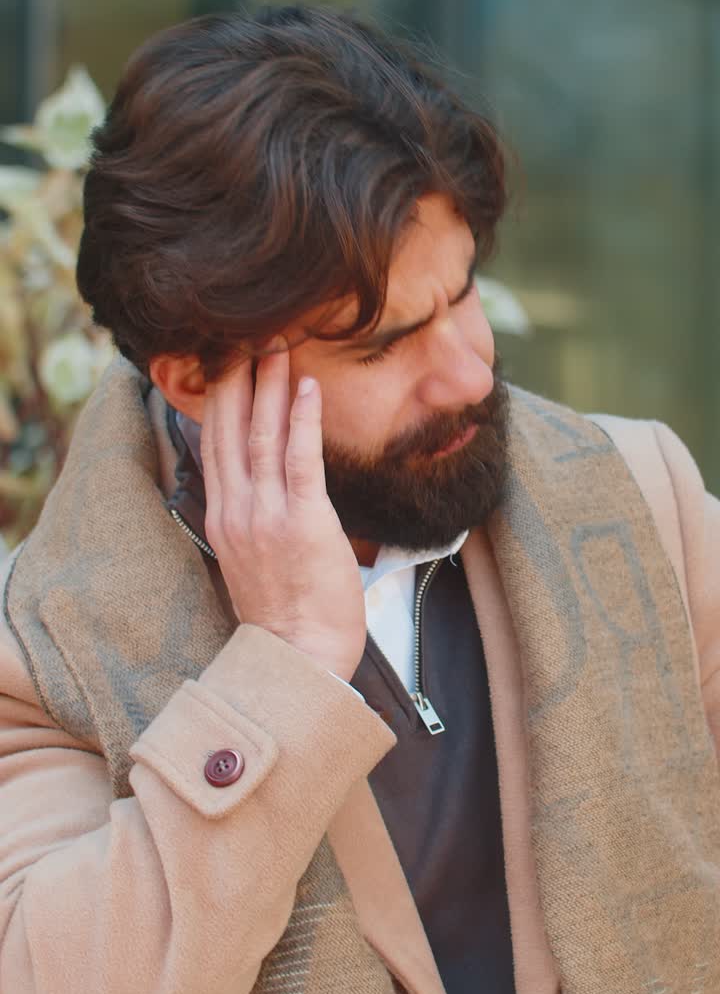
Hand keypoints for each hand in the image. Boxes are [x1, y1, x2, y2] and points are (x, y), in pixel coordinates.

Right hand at [201, 341, 366, 682]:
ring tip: (278, 346)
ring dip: (271, 387)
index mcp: (223, 517)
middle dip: (239, 378)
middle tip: (249, 334)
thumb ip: (252, 521)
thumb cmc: (286, 617)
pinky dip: (303, 422)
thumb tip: (260, 492)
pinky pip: (300, 461)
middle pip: (231, 430)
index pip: (214, 444)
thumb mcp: (253, 562)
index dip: (219, 398)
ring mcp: (266, 515)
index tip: (225, 361)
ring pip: (263, 437)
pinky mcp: (303, 522)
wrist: (296, 659)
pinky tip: (308, 389)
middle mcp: (237, 510)